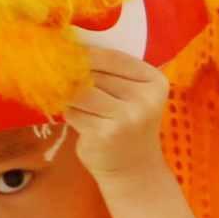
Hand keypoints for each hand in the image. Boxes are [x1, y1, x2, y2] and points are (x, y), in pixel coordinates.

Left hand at [65, 47, 177, 202]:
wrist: (135, 167)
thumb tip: (69, 50)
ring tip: (75, 101)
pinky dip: (70, 113)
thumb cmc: (128, 123)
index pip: (113, 57)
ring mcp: (126, 117)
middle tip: (63, 77)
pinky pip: (73, 112)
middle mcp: (144, 98)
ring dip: (70, 95)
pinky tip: (81, 120)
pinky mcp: (104, 133)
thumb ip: (111, 74)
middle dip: (75, 76)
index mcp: (155, 81)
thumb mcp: (132, 95)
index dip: (87, 53)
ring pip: (80, 92)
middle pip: (94, 74)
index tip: (68, 51)